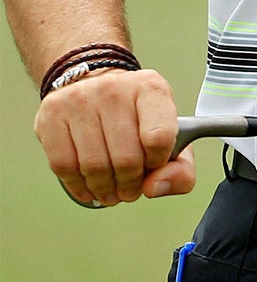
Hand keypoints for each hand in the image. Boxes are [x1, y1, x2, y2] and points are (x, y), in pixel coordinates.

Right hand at [34, 67, 194, 207]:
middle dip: (130, 184)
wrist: (97, 89)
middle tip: (130, 190)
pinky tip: (89, 189)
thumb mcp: (173, 136)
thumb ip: (181, 169)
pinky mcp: (51, 116)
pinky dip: (78, 186)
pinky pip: (64, 166)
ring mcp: (80, 100)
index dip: (157, 162)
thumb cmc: (139, 119)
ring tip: (111, 192)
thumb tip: (154, 188)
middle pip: (126, 158)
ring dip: (105, 189)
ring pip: (94, 166)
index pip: (159, 137)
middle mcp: (115, 89)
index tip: (153, 165)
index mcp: (151, 89)